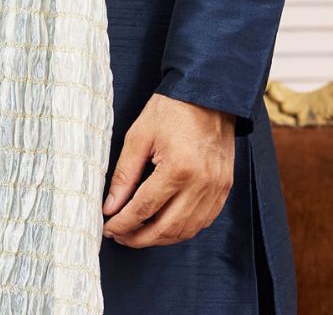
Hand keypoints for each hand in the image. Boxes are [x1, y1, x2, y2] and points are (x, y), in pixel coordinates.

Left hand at [101, 92, 235, 247]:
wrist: (208, 93)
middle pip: (165, 228)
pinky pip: (202, 222)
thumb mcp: (139, 135)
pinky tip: (164, 225)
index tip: (107, 227)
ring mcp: (216, 189)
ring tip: (138, 234)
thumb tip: (110, 206)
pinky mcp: (224, 189)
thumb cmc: (171, 110)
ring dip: (159, 238)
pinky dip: (181, 230)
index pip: (144, 209)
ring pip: (185, 231)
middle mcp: (201, 184)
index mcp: (178, 168)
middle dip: (138, 238)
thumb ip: (124, 174)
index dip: (123, 223)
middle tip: (119, 236)